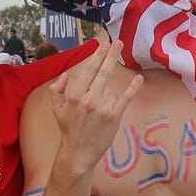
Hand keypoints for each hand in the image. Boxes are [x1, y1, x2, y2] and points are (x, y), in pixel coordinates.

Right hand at [48, 41, 143, 175]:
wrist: (78, 153)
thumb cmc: (69, 129)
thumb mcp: (56, 108)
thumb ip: (56, 89)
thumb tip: (65, 75)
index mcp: (73, 94)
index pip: (88, 70)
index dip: (97, 56)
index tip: (104, 44)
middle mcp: (87, 99)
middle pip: (103, 72)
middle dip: (111, 55)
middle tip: (119, 42)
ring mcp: (101, 107)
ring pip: (112, 90)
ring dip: (109, 97)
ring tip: (99, 115)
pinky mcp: (113, 116)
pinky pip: (125, 98)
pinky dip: (132, 89)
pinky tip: (138, 80)